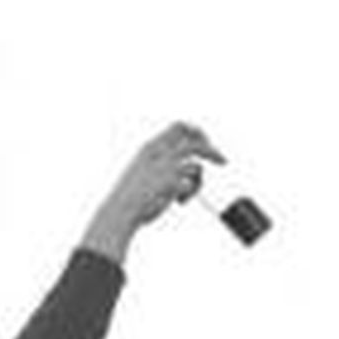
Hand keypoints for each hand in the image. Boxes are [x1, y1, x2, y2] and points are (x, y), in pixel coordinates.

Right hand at [83, 121, 226, 261]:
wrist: (119, 211)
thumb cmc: (126, 197)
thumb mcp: (139, 171)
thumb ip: (156, 164)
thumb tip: (175, 169)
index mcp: (150, 147)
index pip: (179, 127)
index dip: (195, 132)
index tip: (203, 140)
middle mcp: (161, 153)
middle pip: (195, 139)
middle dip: (210, 147)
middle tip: (218, 158)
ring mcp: (168, 168)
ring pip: (197, 164)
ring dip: (200, 178)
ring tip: (192, 192)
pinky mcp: (173, 183)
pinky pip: (193, 184)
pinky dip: (190, 194)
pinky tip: (181, 202)